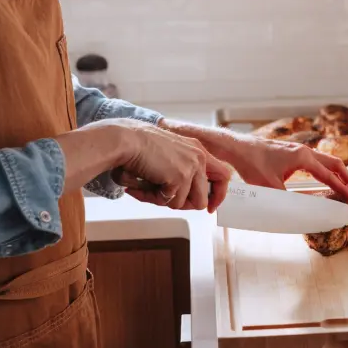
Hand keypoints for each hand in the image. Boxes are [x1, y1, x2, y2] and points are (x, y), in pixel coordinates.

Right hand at [57, 118, 230, 211]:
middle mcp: (198, 156)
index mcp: (197, 149)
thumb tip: (188, 201)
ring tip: (146, 188)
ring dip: (165, 201)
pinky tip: (141, 186)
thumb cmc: (137, 148)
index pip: (223, 175)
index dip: (217, 195)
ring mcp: (191, 167)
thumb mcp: (168, 156)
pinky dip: (154, 198)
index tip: (209, 207)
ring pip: (186, 203)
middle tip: (161, 198)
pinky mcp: (180, 177)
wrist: (124, 140)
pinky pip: (171, 202)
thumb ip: (182, 173)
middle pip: (203, 198)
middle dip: (182, 204)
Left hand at [227, 135, 347, 200]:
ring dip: (339, 173)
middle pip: (335, 163)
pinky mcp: (293, 153)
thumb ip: (289, 200)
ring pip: (327, 160)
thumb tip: (303, 213)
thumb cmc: (253, 165)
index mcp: (303, 158)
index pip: (329, 175)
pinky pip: (317, 161)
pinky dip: (327, 170)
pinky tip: (327, 178)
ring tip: (347, 187)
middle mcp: (304, 151)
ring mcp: (299, 150)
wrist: (239, 149)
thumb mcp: (271, 188)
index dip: (343, 188)